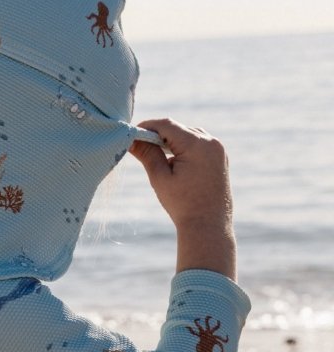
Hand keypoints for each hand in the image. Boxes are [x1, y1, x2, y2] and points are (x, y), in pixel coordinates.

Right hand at [129, 118, 236, 279]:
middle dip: (159, 134)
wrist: (208, 226)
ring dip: (172, 141)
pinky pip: (199, 144)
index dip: (148, 126)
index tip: (132, 134)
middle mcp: (210, 142)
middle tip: (141, 146)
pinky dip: (184, 147)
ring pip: (189, 134)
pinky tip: (174, 161)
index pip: (167, 125)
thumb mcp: (160, 178)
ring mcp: (218, 149)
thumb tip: (131, 139)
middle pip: (178, 128)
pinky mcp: (220, 157)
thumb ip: (147, 154)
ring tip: (157, 155)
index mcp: (196, 144)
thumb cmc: (183, 205)